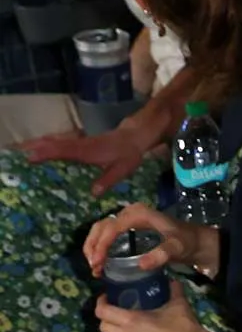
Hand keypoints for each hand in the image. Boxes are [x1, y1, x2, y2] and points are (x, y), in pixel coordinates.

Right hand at [19, 122, 158, 195]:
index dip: (47, 153)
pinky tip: (40, 146)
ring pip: (55, 140)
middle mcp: (79, 144)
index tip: (31, 157)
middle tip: (19, 154)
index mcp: (87, 151)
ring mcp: (79, 141)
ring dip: (38, 143)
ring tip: (22, 149)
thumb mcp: (122, 170)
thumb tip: (93, 193)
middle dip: (35, 147)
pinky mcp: (80, 141)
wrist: (133, 137)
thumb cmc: (128, 154)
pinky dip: (48, 142)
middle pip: (53, 144)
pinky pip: (60, 141)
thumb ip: (107, 180)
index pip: (63, 151)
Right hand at [83, 203, 217, 278]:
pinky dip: (100, 247)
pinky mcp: (127, 228)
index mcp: (138, 214)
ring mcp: (127, 220)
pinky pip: (108, 234)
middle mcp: (129, 213)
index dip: (101, 244)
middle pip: (101, 227)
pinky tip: (100, 262)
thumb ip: (161, 255)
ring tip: (95, 267)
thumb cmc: (186, 241)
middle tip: (94, 267)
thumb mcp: (176, 248)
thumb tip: (140, 265)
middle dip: (93, 246)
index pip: (112, 227)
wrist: (195, 241)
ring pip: (101, 230)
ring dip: (93, 247)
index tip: (98, 262)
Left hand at [96, 279, 213, 331]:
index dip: (101, 302)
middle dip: (104, 317)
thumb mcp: (178, 304)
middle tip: (113, 308)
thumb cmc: (183, 327)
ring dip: (110, 331)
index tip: (107, 296)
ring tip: (119, 323)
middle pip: (101, 326)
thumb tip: (172, 280)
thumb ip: (173, 289)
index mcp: (131, 320)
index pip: (102, 311)